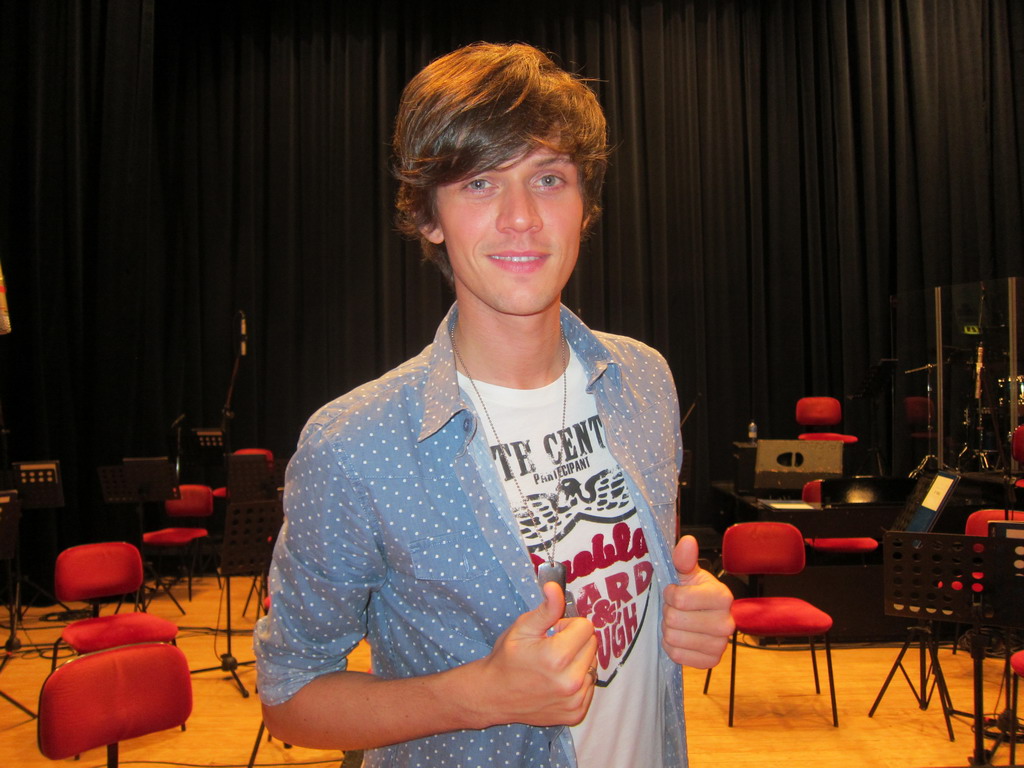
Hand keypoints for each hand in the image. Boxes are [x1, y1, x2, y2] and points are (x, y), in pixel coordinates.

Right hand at [476, 581, 597, 726]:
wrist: (494, 695)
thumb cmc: (507, 658)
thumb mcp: (523, 628)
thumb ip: (546, 608)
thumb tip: (555, 587)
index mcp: (557, 657)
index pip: (586, 627)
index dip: (568, 625)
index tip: (552, 633)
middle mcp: (570, 682)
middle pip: (592, 645)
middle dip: (575, 641)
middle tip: (552, 648)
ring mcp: (574, 700)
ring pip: (593, 665)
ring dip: (579, 662)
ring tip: (554, 667)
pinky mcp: (576, 714)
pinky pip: (590, 686)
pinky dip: (578, 681)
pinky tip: (557, 682)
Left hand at [661, 535, 733, 667]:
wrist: (699, 616)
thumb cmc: (692, 592)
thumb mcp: (687, 574)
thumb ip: (684, 559)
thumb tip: (687, 541)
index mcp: (723, 596)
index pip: (679, 599)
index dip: (670, 595)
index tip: (674, 592)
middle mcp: (727, 623)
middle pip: (674, 620)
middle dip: (668, 613)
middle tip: (676, 610)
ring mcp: (721, 645)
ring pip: (673, 638)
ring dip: (668, 630)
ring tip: (678, 623)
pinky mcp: (711, 661)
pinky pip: (677, 656)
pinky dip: (672, 647)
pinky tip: (680, 637)